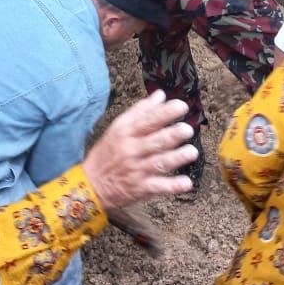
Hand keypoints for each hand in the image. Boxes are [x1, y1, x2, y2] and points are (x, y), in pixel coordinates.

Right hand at [82, 91, 197, 207]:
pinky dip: (172, 186)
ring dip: (176, 158)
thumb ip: (141, 111)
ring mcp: (137, 170)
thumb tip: (161, 95)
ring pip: (159, 163)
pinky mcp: (140, 188)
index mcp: (126, 132)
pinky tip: (187, 183)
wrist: (92, 184)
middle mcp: (132, 150)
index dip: (165, 113)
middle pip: (155, 141)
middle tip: (187, 130)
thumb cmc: (108, 152)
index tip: (182, 106)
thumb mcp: (119, 127)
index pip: (148, 120)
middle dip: (172, 135)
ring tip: (192, 152)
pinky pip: (158, 187)